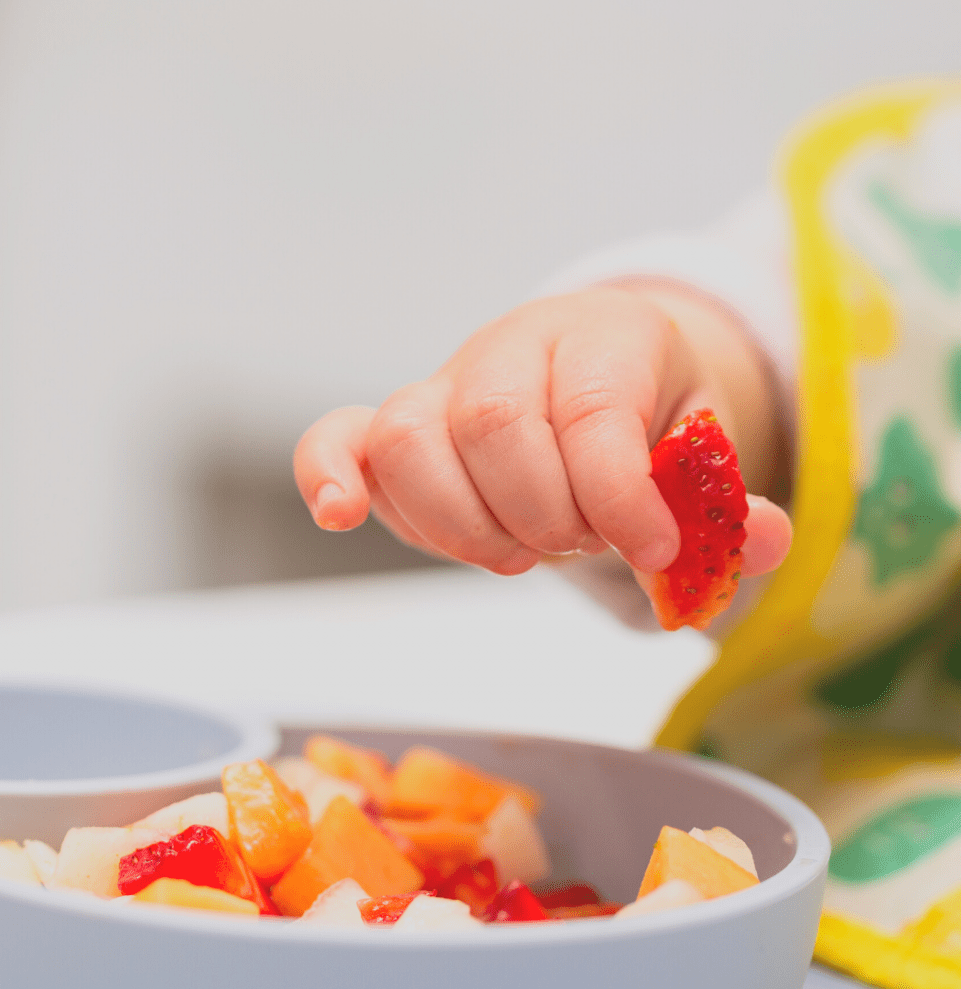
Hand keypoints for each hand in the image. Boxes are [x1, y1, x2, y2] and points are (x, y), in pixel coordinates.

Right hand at [294, 284, 791, 580]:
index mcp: (606, 335)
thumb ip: (728, 502)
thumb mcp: (705, 453)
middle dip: (544, 513)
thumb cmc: (648, 421)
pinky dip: (328, 476)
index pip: (593, 409)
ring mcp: (443, 384)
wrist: (590, 379)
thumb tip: (762, 544)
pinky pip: (337, 438)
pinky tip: (342, 516)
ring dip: (465, 524)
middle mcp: (513, 346)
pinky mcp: (392, 428)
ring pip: (412, 439)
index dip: (618, 495)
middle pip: (496, 424)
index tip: (652, 551)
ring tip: (518, 552)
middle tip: (579, 543)